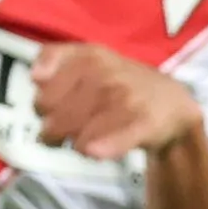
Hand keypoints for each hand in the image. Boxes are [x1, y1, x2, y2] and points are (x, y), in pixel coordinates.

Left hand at [31, 41, 202, 160]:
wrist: (172, 103)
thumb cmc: (119, 83)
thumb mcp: (88, 58)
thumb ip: (54, 58)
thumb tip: (35, 77)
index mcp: (89, 56)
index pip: (44, 91)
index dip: (43, 107)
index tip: (51, 111)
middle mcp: (107, 73)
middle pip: (56, 118)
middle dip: (54, 131)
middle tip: (64, 134)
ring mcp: (127, 97)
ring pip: (80, 135)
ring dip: (76, 144)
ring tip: (84, 142)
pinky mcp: (145, 122)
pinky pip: (116, 140)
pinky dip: (103, 147)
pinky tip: (93, 152)